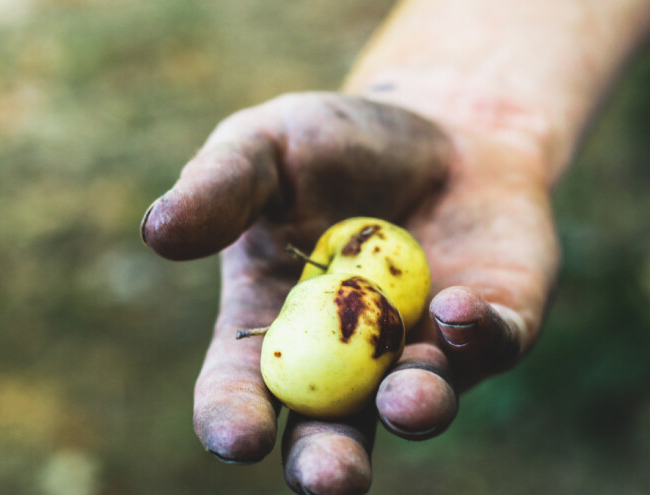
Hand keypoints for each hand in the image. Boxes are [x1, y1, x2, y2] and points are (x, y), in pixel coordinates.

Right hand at [141, 92, 557, 494]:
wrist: (438, 122)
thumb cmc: (334, 141)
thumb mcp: (266, 146)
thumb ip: (218, 187)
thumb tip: (156, 231)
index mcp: (273, 326)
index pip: (241, 389)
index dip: (232, 417)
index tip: (237, 434)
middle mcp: (346, 360)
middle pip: (329, 433)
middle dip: (327, 464)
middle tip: (328, 477)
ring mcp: (422, 350)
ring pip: (415, 405)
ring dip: (413, 409)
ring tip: (405, 399)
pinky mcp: (494, 328)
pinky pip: (489, 346)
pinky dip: (477, 337)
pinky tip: (460, 310)